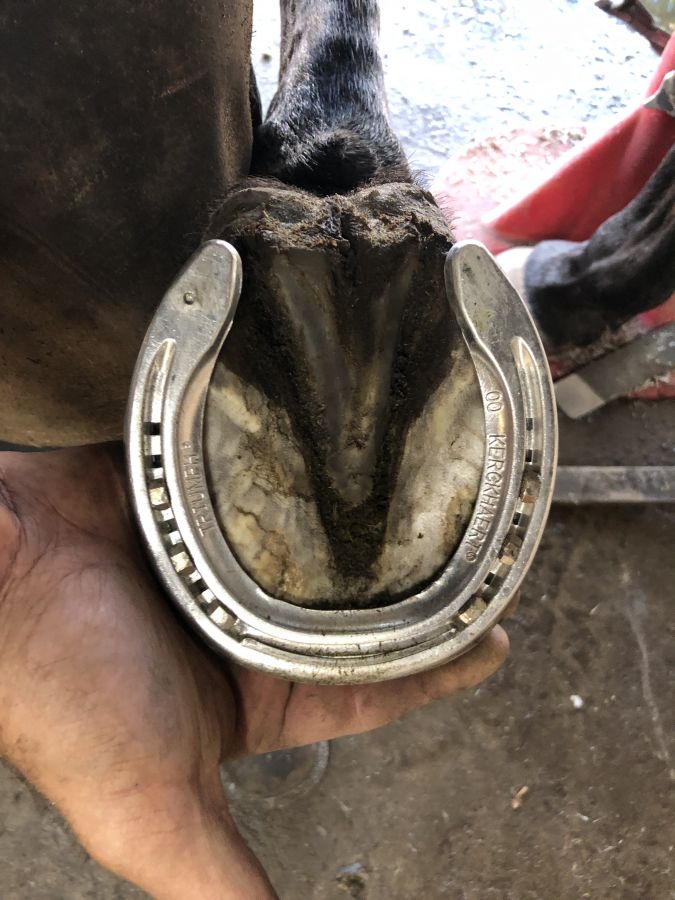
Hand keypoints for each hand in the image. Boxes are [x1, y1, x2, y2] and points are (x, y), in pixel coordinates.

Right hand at [0, 446, 507, 898]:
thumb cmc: (61, 695)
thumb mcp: (149, 810)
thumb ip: (221, 883)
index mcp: (244, 703)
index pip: (371, 690)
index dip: (436, 672)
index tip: (498, 641)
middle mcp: (243, 633)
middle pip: (361, 612)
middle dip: (425, 595)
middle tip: (490, 561)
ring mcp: (227, 562)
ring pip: (329, 546)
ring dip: (380, 534)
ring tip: (446, 506)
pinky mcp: (207, 504)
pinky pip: (285, 488)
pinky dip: (324, 483)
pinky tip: (366, 467)